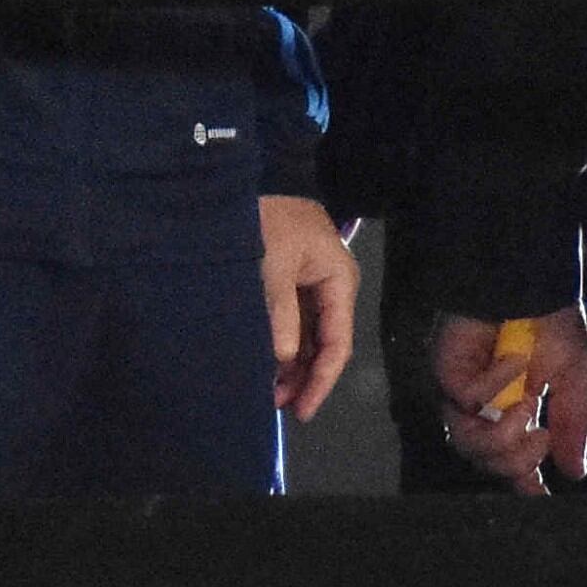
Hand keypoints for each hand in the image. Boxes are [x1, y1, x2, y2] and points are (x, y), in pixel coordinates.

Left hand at [260, 194, 359, 419]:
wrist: (247, 179)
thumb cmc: (268, 216)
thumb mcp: (273, 264)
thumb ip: (279, 312)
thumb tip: (284, 358)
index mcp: (340, 282)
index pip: (337, 343)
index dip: (321, 380)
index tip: (301, 408)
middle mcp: (331, 288)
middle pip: (324, 345)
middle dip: (303, 377)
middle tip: (278, 405)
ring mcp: (310, 286)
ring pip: (306, 337)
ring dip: (290, 365)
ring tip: (269, 392)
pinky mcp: (290, 282)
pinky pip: (291, 322)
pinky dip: (280, 344)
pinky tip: (265, 363)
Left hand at [429, 307, 586, 494]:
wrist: (529, 285)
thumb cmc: (549, 325)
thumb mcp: (571, 379)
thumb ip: (570, 425)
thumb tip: (575, 473)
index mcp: (515, 413)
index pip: (512, 459)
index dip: (524, 481)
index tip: (541, 497)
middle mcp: (485, 408)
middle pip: (485, 461)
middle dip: (517, 461)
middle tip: (541, 435)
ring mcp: (462, 392)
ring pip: (469, 443)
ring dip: (504, 436)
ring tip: (527, 411)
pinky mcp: (447, 371)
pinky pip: (469, 399)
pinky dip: (497, 384)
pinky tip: (514, 361)